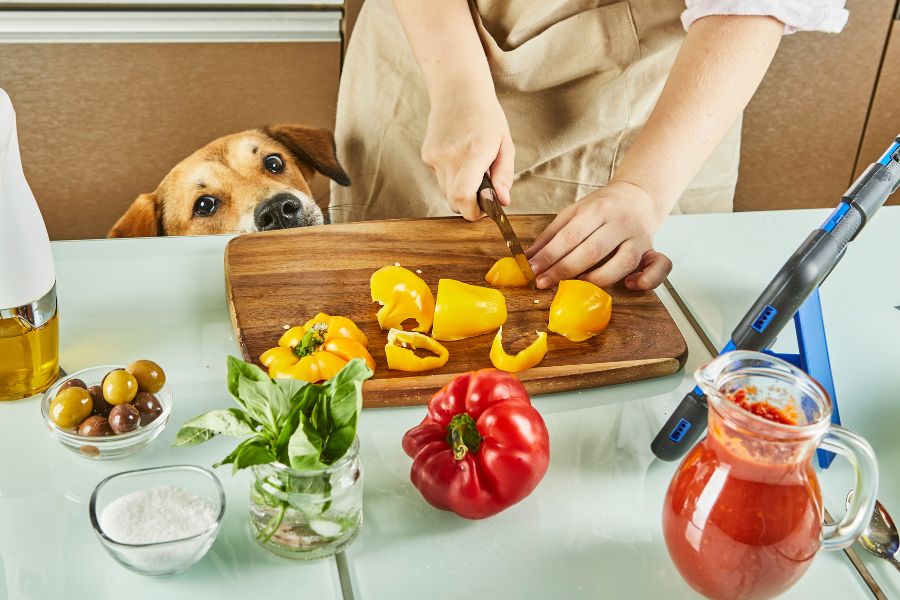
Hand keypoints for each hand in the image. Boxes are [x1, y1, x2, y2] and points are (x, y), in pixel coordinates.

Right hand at [421, 89, 513, 219]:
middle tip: (483, 191)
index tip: (485, 208)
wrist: (458, 90)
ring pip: (446, 191)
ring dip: (460, 189)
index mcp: (473, 153)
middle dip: (469, 204)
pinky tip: (459, 157)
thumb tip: (503, 201)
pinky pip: (440, 178)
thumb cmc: (486, 116)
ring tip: (472, 168)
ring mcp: (434, 156)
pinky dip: (451, 176)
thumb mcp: (505, 144)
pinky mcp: (426, 155)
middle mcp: (449, 156)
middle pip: (454, 201)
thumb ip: (504, 175)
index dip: (473, 211)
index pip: (463, 197)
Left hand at [526, 181, 672, 290]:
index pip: (570, 235)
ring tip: (575, 287)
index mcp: (598, 209)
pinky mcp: (653, 250)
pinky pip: (659, 267)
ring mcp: (639, 238)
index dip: (550, 255)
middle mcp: (621, 223)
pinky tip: (629, 285)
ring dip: (597, 279)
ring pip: (623, 262)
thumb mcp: (574, 212)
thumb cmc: (602, 207)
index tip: (533, 270)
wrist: (638, 196)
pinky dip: (646, 280)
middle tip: (544, 283)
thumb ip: (552, 234)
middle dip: (564, 270)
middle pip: (592, 250)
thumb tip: (528, 257)